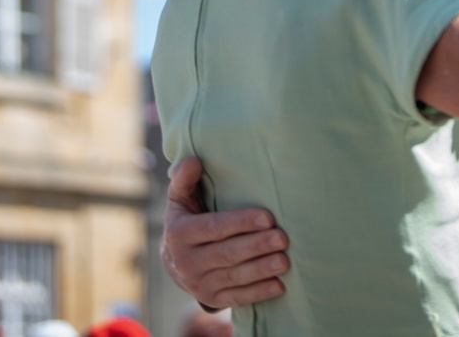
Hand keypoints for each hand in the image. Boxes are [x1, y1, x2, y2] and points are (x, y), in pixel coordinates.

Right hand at [162, 156, 289, 308]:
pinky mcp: (211, 299)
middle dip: (257, 246)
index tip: (268, 217)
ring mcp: (199, 284)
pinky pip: (236, 297)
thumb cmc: (186, 218)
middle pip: (227, 253)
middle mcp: (187, 263)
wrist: (174, 261)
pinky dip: (258, 293)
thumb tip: (193, 160)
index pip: (214, 227)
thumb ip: (185, 179)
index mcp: (180, 234)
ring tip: (285, 260)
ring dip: (261, 270)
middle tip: (283, 238)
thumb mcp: (180, 198)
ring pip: (234, 277)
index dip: (241, 222)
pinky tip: (279, 285)